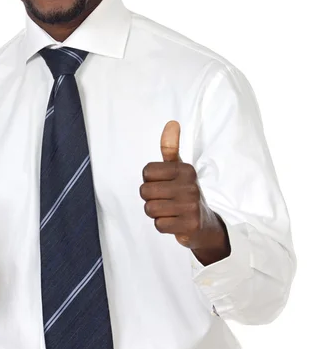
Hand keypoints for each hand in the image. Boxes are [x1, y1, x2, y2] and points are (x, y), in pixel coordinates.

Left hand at [140, 121, 229, 260]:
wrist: (204, 224)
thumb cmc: (184, 193)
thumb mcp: (178, 168)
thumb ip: (170, 147)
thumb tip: (172, 122)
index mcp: (185, 169)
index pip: (146, 172)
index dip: (149, 181)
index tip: (164, 184)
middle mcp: (190, 185)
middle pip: (145, 191)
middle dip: (150, 198)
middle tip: (166, 200)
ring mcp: (191, 206)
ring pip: (150, 209)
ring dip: (156, 213)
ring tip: (170, 211)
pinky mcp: (190, 225)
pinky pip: (158, 225)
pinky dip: (163, 225)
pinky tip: (175, 222)